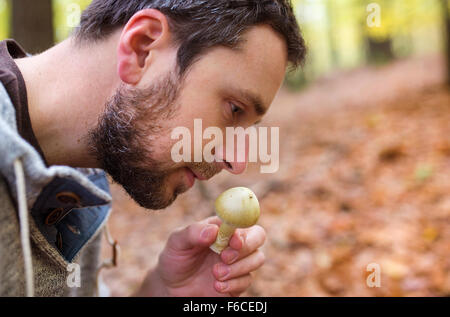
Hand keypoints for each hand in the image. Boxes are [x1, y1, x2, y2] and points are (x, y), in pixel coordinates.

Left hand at [136, 216, 265, 296]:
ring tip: (215, 274)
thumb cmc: (175, 258)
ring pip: (257, 259)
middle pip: (258, 236)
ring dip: (238, 268)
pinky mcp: (239, 281)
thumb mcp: (176, 242)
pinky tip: (216, 286)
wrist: (172, 286)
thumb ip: (192, 233)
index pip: (242, 220)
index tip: (233, 241)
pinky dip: (233, 284)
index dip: (242, 228)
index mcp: (222, 227)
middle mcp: (234, 242)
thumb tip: (212, 231)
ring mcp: (238, 261)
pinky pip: (248, 280)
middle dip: (246, 247)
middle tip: (225, 257)